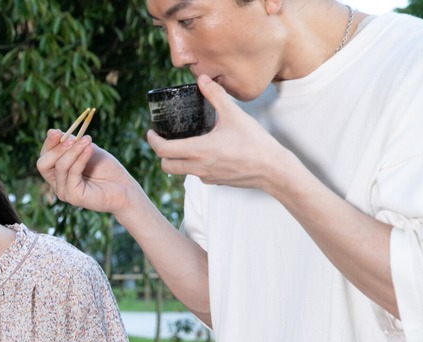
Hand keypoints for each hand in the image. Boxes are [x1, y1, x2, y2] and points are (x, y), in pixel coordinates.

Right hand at [36, 129, 136, 215]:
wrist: (124, 187)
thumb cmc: (106, 169)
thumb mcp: (86, 149)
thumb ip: (71, 142)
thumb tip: (50, 131)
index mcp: (57, 173)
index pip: (44, 157)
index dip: (49, 143)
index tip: (57, 131)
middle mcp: (57, 184)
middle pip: (43, 164)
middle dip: (56, 148)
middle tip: (72, 138)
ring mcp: (64, 191)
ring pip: (59, 167)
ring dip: (73, 151)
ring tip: (87, 141)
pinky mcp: (74, 197)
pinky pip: (72, 173)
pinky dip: (81, 159)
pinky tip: (90, 149)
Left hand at [148, 75, 290, 191]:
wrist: (271, 169)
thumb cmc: (254, 142)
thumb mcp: (234, 115)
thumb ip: (216, 96)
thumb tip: (203, 79)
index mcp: (198, 150)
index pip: (163, 150)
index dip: (152, 140)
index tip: (151, 132)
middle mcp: (198, 167)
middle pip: (166, 165)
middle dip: (161, 153)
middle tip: (164, 139)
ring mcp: (205, 176)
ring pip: (180, 171)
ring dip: (176, 159)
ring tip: (182, 143)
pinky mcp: (215, 181)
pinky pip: (196, 174)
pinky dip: (193, 164)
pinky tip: (204, 152)